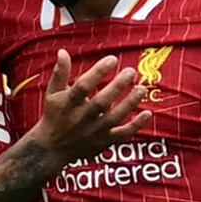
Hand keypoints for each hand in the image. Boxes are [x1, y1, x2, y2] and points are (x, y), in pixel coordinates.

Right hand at [32, 49, 148, 162]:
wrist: (53, 149)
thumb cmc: (54, 115)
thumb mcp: (52, 93)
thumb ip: (60, 73)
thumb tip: (63, 52)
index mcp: (68, 103)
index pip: (83, 86)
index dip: (98, 72)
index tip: (112, 59)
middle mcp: (81, 118)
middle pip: (101, 102)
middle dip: (117, 87)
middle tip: (131, 72)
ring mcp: (94, 131)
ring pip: (114, 117)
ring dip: (129, 103)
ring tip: (142, 88)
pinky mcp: (103, 141)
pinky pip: (122, 134)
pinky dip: (136, 126)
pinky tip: (148, 113)